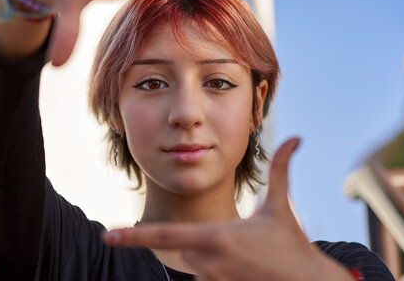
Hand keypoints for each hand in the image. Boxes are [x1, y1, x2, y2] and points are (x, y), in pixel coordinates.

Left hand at [103, 138, 353, 280]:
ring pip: (194, 265)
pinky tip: (241, 269)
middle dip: (197, 242)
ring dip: (208, 257)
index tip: (108, 234)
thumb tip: (295, 137)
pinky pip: (204, 280)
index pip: (165, 236)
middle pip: (182, 249)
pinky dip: (214, 271)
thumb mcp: (281, 206)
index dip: (134, 236)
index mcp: (217, 236)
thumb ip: (282, 169)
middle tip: (234, 242)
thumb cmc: (292, 244)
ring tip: (243, 257)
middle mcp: (209, 262)